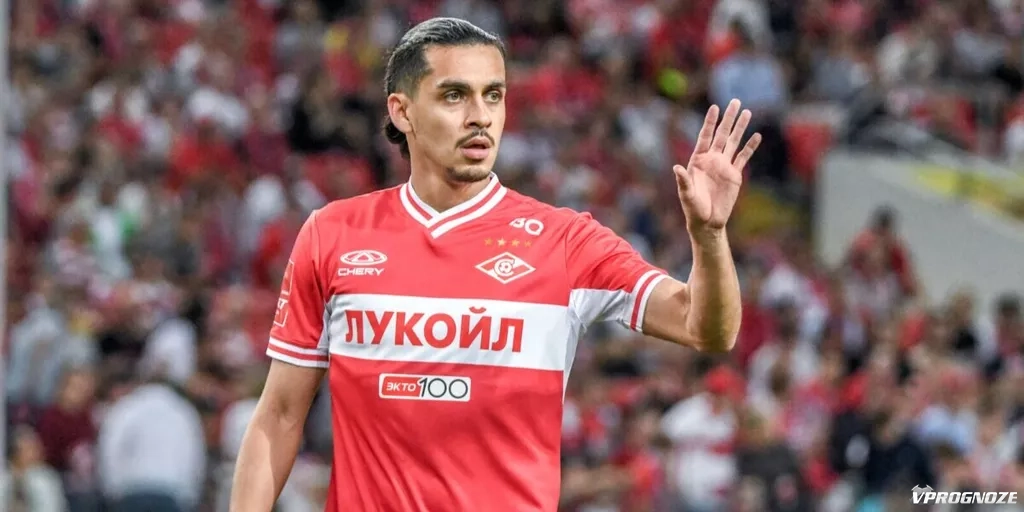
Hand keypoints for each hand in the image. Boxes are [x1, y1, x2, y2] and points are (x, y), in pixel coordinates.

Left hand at [674, 99, 760, 235]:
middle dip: (728, 118)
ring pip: (734, 142)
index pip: (705, 136)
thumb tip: (676, 168)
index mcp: (698, 160)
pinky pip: (744, 157)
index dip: (710, 122)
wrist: (708, 221)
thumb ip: (683, 181)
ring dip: (740, 128)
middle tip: (735, 101)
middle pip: (722, 134)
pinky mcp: (735, 175)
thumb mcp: (686, 195)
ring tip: (747, 112)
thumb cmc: (693, 209)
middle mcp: (712, 159)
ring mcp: (724, 166)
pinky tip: (756, 136)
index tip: (715, 107)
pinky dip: (750, 147)